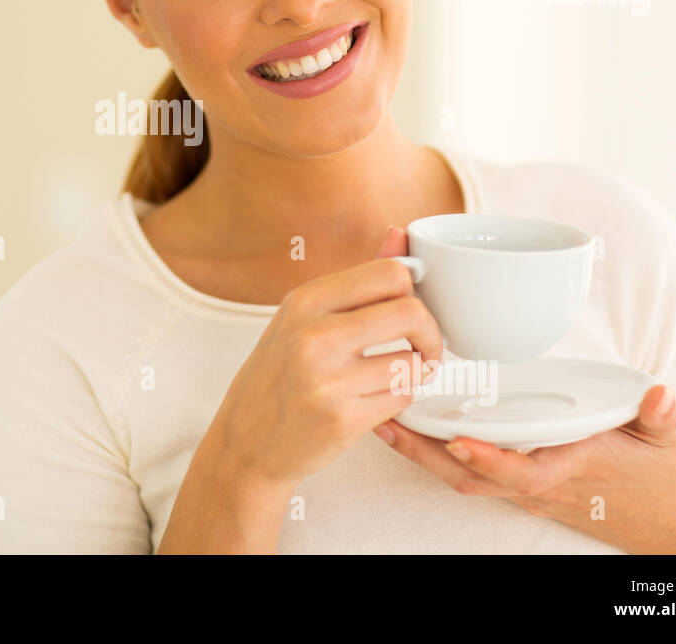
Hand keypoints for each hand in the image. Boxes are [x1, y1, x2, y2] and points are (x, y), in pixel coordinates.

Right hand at [205, 226, 443, 493]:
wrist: (244, 441)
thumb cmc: (279, 375)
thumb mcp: (304, 318)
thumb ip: (358, 281)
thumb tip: (399, 234)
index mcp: (305, 301)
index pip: (390, 273)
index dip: (414, 291)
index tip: (410, 310)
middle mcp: (312, 336)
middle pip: (411, 312)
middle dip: (430, 333)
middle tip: (423, 349)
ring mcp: (326, 380)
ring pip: (412, 362)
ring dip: (415, 372)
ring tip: (395, 376)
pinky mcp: (340, 420)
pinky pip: (402, 399)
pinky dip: (398, 400)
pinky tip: (375, 401)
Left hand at [373, 384, 675, 553]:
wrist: (675, 526)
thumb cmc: (667, 478)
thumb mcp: (673, 441)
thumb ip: (663, 416)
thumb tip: (660, 396)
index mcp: (572, 467)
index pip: (522, 470)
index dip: (489, 458)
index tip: (457, 440)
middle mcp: (542, 482)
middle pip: (471, 476)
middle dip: (425, 453)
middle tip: (386, 423)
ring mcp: (529, 488)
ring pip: (463, 476)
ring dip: (422, 452)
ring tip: (383, 422)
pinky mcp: (523, 487)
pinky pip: (472, 474)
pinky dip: (441, 454)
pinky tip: (416, 430)